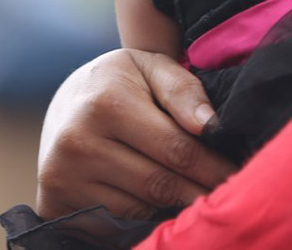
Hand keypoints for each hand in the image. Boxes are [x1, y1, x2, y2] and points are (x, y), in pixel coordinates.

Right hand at [35, 49, 236, 219]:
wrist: (66, 101)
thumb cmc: (121, 81)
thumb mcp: (152, 67)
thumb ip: (183, 90)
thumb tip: (211, 126)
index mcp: (106, 104)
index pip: (176, 149)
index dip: (213, 167)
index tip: (239, 176)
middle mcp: (77, 143)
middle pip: (159, 183)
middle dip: (199, 192)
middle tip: (228, 196)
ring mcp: (61, 178)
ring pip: (138, 209)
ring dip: (170, 208)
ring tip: (193, 197)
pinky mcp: (53, 205)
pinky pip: (113, 223)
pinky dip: (140, 219)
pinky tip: (157, 207)